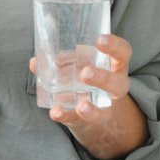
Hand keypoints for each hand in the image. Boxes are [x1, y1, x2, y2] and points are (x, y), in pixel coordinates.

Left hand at [30, 34, 148, 159]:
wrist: (90, 108)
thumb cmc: (83, 75)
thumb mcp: (76, 64)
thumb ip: (57, 61)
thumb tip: (35, 62)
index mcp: (113, 66)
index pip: (123, 53)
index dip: (115, 46)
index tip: (100, 39)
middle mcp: (114, 87)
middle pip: (119, 84)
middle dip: (104, 78)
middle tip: (86, 73)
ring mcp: (103, 107)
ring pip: (105, 110)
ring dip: (93, 108)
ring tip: (81, 105)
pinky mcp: (87, 121)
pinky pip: (79, 120)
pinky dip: (66, 115)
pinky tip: (56, 112)